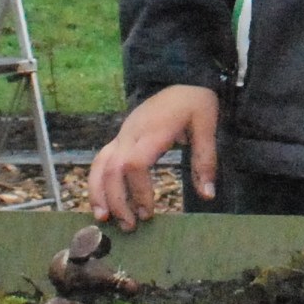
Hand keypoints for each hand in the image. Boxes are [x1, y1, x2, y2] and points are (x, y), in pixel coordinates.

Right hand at [88, 84, 218, 229]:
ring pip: (99, 164)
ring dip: (99, 193)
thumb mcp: (207, 127)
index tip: (149, 212)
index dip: (139, 191)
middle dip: (117, 200)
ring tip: (104, 219)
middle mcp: (131, 132)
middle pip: (112, 169)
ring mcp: (122, 134)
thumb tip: (207, 195)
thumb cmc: (195, 102)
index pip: (135, 164)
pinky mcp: (120, 137)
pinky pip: (100, 160)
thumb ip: (205, 160)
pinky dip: (96, 182)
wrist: (182, 77)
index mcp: (153, 130)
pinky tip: (101, 202)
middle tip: (131, 226)